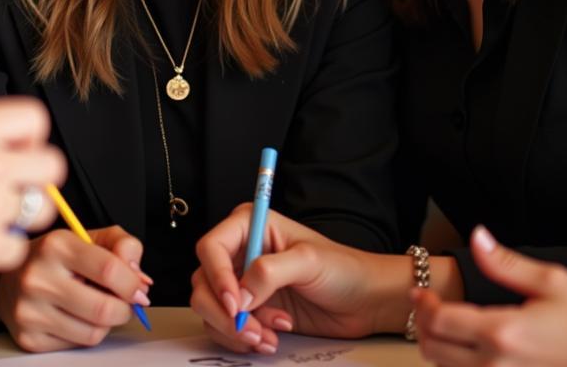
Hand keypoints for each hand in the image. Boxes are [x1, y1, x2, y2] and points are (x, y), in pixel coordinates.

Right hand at [0, 224, 151, 351]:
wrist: (9, 278)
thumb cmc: (55, 257)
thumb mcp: (88, 236)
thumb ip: (121, 244)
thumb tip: (139, 277)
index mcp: (57, 245)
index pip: (108, 269)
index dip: (132, 283)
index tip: (138, 288)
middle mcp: (39, 278)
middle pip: (103, 309)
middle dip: (124, 309)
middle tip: (125, 302)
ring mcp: (30, 311)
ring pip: (93, 333)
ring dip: (106, 323)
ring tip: (98, 305)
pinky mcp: (29, 338)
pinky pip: (76, 345)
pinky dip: (85, 333)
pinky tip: (77, 316)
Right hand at [191, 204, 408, 355]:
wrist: (363, 301)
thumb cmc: (341, 268)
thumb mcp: (307, 261)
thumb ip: (270, 272)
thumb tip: (240, 296)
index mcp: (249, 226)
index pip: (211, 247)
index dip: (217, 277)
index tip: (236, 305)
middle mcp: (240, 252)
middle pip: (204, 282)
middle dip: (224, 312)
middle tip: (251, 330)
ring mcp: (242, 283)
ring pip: (211, 309)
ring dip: (235, 330)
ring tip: (269, 337)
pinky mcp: (250, 311)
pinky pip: (227, 329)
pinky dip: (243, 340)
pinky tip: (271, 339)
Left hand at [415, 226, 566, 366]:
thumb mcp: (550, 280)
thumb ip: (504, 262)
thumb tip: (476, 236)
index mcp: (502, 332)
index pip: (440, 322)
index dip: (424, 305)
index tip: (422, 292)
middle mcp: (498, 365)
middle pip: (435, 352)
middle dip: (424, 327)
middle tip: (429, 308)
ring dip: (440, 351)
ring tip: (446, 328)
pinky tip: (470, 351)